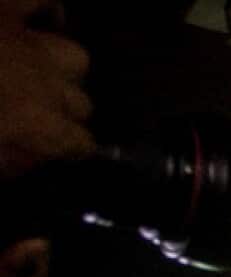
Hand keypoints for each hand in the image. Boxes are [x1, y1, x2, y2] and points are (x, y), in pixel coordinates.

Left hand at [0, 0, 92, 180]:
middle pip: (82, 105)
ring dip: (60, 73)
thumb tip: (27, 166)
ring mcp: (27, 41)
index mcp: (38, 127)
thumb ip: (7, 163)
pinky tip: (43, 22)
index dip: (68, 151)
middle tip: (33, 119)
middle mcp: (46, 85)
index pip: (82, 145)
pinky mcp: (5, 9)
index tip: (54, 154)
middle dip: (65, 115)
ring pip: (73, 58)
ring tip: (38, 79)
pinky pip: (41, 2)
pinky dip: (46, 12)